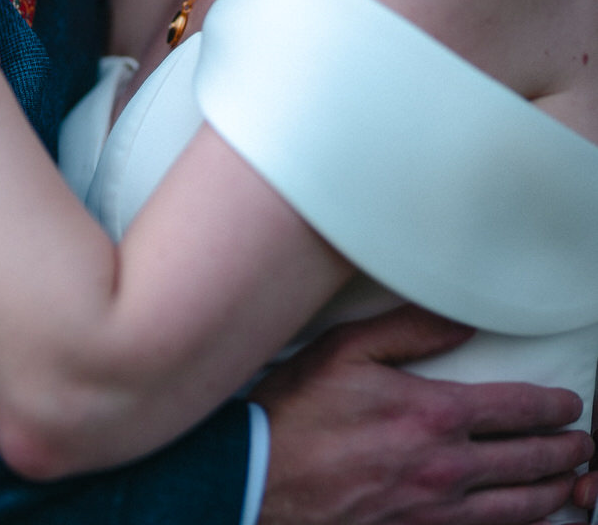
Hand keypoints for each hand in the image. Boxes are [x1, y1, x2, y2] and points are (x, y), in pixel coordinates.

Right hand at [253, 305, 592, 524]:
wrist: (259, 478)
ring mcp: (433, 511)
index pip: (514, 410)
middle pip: (526, 463)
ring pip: (516, 509)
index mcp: (433, 415)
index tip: (569, 405)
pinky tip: (524, 523)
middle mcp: (444, 468)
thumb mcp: (348, 349)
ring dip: (552, 495)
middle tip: (583, 445)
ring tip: (570, 485)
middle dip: (563, 452)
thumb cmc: (298, 411)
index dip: (551, 407)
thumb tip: (463, 321)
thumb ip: (411, 330)